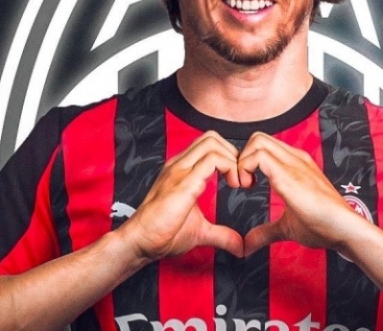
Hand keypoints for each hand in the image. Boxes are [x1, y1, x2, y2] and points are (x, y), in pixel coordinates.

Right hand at [125, 131, 247, 260]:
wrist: (140, 241)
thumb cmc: (163, 234)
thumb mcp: (200, 231)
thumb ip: (221, 234)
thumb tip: (240, 246)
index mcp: (182, 170)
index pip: (209, 145)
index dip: (230, 157)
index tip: (240, 181)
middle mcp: (180, 165)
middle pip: (212, 137)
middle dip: (234, 154)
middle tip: (242, 179)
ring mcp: (180, 170)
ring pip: (212, 142)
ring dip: (233, 159)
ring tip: (239, 183)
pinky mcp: (183, 182)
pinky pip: (211, 160)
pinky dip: (230, 167)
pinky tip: (234, 186)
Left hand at [238, 132, 359, 254]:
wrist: (345, 231)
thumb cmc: (323, 227)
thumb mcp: (287, 227)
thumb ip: (266, 231)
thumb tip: (248, 244)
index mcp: (295, 165)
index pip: (263, 145)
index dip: (247, 161)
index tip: (244, 185)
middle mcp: (294, 158)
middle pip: (258, 137)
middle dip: (241, 157)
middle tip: (240, 184)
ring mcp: (293, 164)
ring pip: (257, 140)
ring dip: (241, 162)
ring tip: (243, 186)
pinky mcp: (290, 176)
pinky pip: (259, 156)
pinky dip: (244, 167)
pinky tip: (247, 188)